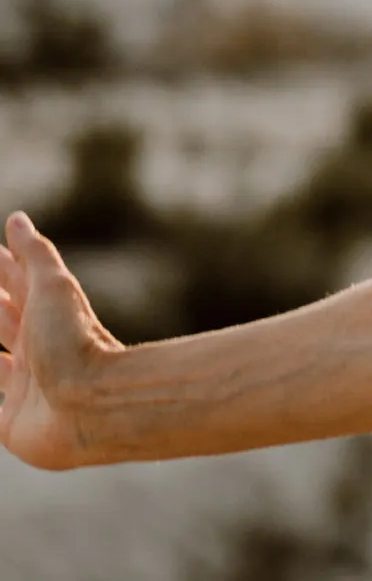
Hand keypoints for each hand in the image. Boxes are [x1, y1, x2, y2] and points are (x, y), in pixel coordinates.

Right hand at [0, 211, 120, 470]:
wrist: (94, 404)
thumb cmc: (75, 342)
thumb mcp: (53, 288)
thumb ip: (35, 255)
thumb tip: (17, 218)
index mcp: (46, 316)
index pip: (18, 284)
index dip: (2, 267)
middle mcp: (36, 349)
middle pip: (4, 319)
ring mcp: (24, 385)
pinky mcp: (11, 422)